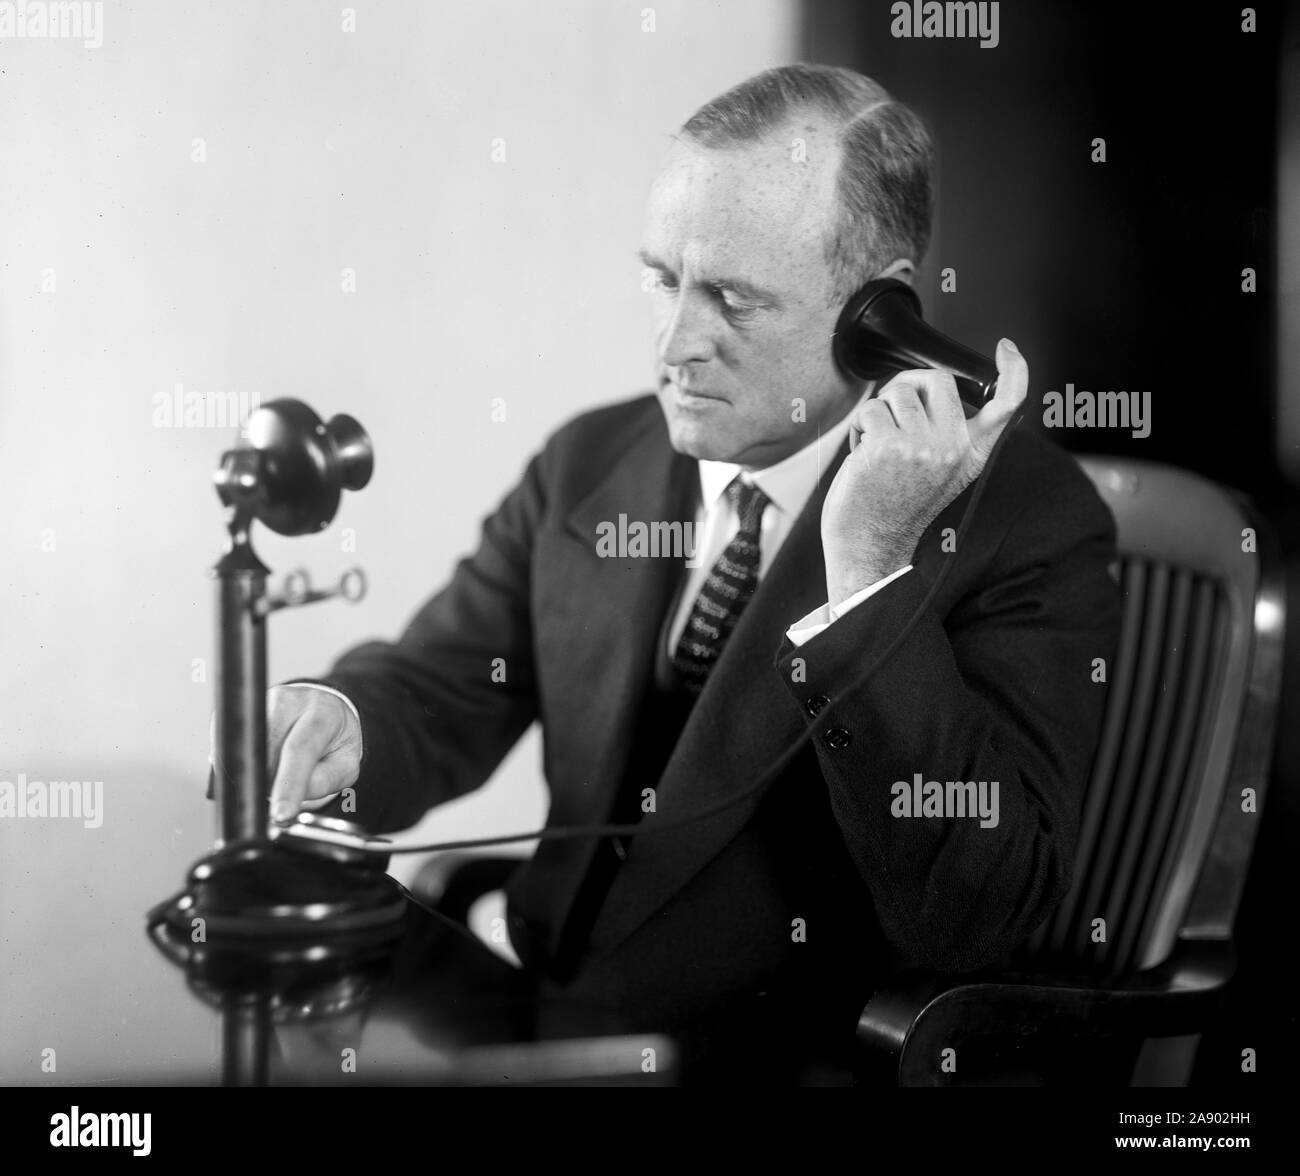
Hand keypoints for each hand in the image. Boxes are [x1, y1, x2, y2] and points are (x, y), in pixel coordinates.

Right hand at [207, 685, 362, 825]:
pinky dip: (244, 768)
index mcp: (321, 713)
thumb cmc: (333, 739)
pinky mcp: (239, 714)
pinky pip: (229, 752)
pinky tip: (264, 762)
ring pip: (244, 756)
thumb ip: (324, 781)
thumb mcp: (346, 763)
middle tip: (281, 790)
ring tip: (278, 770)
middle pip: (264, 756)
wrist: (322, 708)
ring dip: (256, 776)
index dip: (288, 784)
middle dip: (268, 783)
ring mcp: (259, 705)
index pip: (300, 749)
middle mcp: (287, 702)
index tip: (281, 814)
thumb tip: (290, 796)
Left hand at [821, 338, 1028, 608]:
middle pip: (936, 378)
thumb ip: (950, 437)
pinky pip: (869, 410)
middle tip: (893, 416)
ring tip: (877, 447)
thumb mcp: (942, 474)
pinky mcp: (887, 447)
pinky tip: (862, 456)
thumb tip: (930, 389)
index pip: (1006, 406)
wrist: (870, 549)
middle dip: (907, 387)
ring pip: (896, 392)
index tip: (1007, 349)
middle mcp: (953, 448)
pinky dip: (859, 428)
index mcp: (972, 455)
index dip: (1014, 371)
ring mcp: (921, 446)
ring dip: (878, 413)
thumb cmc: (896, 510)